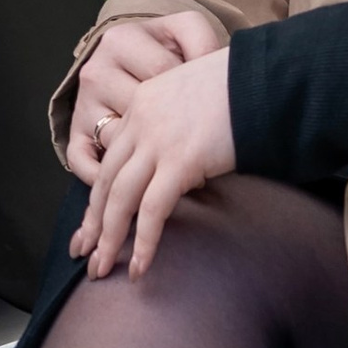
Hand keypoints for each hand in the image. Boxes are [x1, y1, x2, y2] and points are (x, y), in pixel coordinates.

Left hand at [71, 28, 236, 278]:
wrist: (264, 77)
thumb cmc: (243, 88)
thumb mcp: (196, 100)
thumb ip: (179, 129)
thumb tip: (187, 168)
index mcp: (142, 104)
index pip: (110, 157)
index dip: (97, 194)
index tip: (89, 224)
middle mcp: (141, 121)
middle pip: (106, 180)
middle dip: (93, 222)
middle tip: (83, 254)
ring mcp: (157, 141)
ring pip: (120, 199)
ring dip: (108, 240)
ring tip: (101, 271)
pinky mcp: (179, 161)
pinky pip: (152, 210)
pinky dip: (143, 243)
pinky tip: (138, 268)